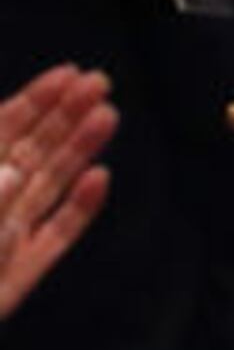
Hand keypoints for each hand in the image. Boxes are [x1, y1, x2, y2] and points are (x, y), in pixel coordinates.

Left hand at [0, 63, 112, 319]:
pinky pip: (55, 236)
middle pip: (29, 153)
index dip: (32, 103)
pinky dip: (79, 208)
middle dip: (63, 117)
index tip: (67, 74)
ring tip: (108, 116)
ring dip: (79, 151)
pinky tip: (100, 179)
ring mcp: (4, 241)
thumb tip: (10, 171)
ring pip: (48, 186)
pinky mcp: (20, 275)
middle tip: (100, 82)